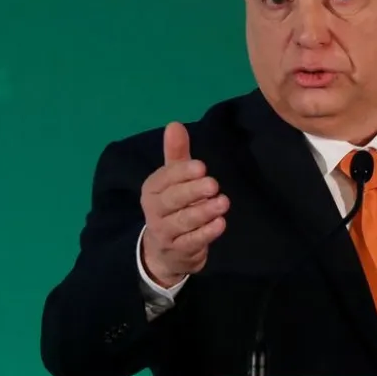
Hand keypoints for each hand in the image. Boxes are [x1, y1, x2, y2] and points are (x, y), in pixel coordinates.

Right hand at [139, 121, 227, 286]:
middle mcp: (155, 210)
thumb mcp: (173, 181)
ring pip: (183, 222)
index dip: (182, 173)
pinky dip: (206, 233)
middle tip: (214, 184)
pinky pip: (192, 242)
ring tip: (223, 203)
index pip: (164, 179)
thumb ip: (176, 154)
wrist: (165, 251)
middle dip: (192, 191)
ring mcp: (165, 232)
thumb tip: (175, 124)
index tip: (201, 167)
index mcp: (153, 189)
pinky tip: (221, 224)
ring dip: (203, 212)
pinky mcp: (179, 250)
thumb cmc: (173, 207)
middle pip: (172, 200)